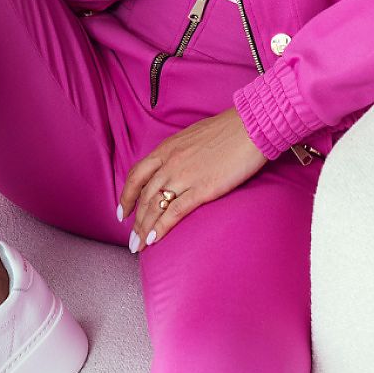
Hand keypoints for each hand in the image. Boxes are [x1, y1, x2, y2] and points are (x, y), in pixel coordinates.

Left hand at [118, 107, 267, 251]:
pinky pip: (175, 211)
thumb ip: (180, 151)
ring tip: (139, 246)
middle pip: (143, 195)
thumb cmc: (228, 129)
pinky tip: (154, 240)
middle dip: (134, 221)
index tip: (122, 212)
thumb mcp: (193, 136)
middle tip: (131, 239)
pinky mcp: (202, 189)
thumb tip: (176, 164)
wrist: (250, 126)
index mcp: (167, 148)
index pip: (137, 175)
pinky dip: (161, 227)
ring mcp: (184, 176)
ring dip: (144, 229)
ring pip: (154, 206)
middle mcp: (170, 162)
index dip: (126, 196)